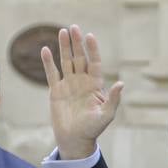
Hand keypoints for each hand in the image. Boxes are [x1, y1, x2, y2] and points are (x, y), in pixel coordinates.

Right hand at [40, 25, 123, 160]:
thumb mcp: (107, 114)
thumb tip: (121, 83)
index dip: (92, 49)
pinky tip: (46, 49)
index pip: (94, 62)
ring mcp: (68, 84)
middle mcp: (82, 81)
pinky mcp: (56, 91)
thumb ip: (114, 99)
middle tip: (74, 27)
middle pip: (79, 58)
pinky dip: (48, 62)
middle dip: (77, 43)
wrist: (75, 139)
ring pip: (66, 62)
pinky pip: (51, 73)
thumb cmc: (93, 128)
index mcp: (95, 85)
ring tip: (62, 32)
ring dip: (64, 47)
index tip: (90, 36)